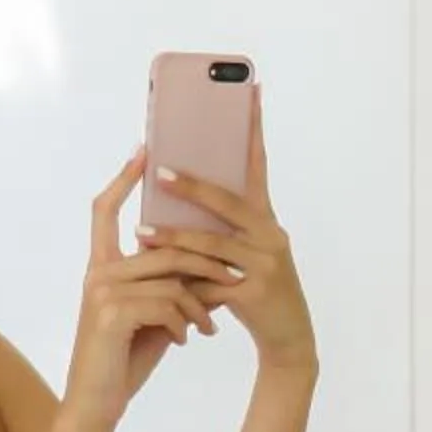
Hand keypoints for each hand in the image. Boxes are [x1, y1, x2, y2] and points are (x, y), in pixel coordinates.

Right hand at [67, 153, 229, 431]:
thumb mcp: (152, 314)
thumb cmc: (126, 357)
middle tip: (231, 282)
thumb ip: (168, 285)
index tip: (143, 151)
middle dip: (202, 264)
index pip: (105, 210)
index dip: (122, 180)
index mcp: (101, 266)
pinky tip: (185, 342)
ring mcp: (102, 291)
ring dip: (197, 303)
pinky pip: (166, 303)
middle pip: (162, 246)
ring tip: (207, 327)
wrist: (98, 402)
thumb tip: (207, 263)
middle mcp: (97, 272)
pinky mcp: (111, 314)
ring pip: (171, 277)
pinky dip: (183, 323)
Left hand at [133, 89, 317, 371]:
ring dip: (174, 237)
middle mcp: (270, 234)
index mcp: (265, 218)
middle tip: (159, 169)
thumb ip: (218, 229)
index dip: (253, 129)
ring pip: (213, 244)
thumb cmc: (257, 293)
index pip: (256, 166)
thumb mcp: (243, 254)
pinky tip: (161, 278)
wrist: (290, 339)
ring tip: (141, 231)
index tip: (250, 92)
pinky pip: (212, 282)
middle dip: (192, 185)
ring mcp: (266, 263)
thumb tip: (170, 201)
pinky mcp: (256, 292)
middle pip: (228, 201)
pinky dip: (184, 281)